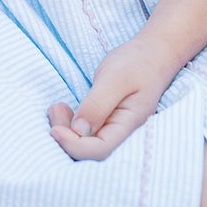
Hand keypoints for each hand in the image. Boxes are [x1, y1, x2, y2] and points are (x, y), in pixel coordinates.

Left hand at [49, 35, 180, 161]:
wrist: (151, 55)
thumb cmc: (136, 63)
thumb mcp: (115, 78)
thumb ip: (97, 104)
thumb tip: (79, 131)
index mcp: (128, 126)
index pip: (99, 150)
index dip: (74, 145)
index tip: (55, 129)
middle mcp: (120, 133)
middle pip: (88, 151)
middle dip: (66, 136)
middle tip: (55, 109)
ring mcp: (111, 129)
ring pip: (84, 144)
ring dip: (65, 129)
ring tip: (57, 107)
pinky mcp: (103, 121)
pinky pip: (84, 133)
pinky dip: (69, 124)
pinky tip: (63, 108)